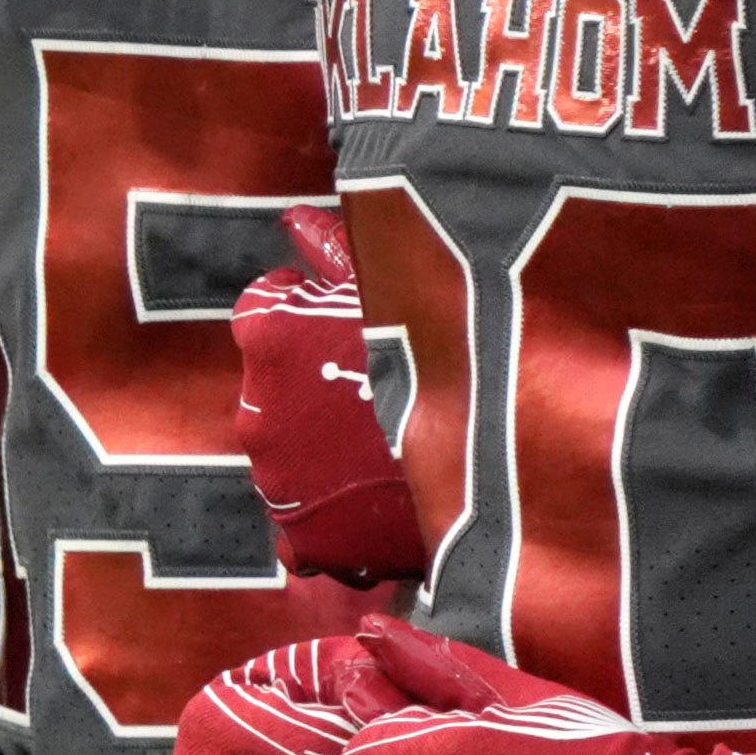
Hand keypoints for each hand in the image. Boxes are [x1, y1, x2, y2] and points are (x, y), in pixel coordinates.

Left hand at [232, 204, 419, 581]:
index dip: (311, 321)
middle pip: (275, 394)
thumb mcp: (396, 287)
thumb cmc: (451, 350)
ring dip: (324, 460)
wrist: (502, 454)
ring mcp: (273, 476)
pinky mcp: (300, 535)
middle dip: (315, 396)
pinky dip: (331, 523)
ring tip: (389, 457)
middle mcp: (253, 404)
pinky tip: (379, 507)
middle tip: (380, 402)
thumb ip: (334, 249)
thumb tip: (292, 219)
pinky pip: (302, 532)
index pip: (265, 316)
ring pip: (289, 465)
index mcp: (266, 332)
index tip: (352, 335)